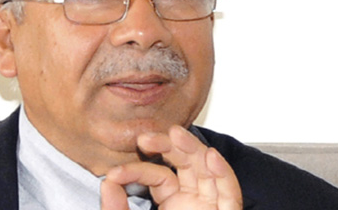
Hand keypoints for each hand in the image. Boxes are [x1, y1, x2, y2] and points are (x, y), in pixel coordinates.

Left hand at [101, 126, 241, 209]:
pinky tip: (210, 157)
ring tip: (175, 135)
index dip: (137, 170)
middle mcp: (193, 203)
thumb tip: (107, 182)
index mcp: (172, 204)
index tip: (115, 174)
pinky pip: (230, 195)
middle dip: (170, 146)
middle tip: (146, 138)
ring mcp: (209, 209)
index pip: (158, 175)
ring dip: (194, 150)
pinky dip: (224, 175)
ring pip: (208, 171)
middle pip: (187, 164)